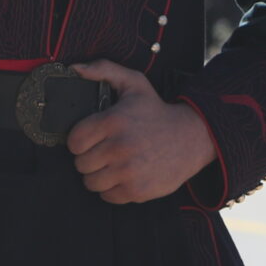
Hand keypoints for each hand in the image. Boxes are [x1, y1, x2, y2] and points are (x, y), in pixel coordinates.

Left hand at [63, 61, 215, 204]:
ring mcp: (128, 171)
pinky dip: (112, 189)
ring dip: (98, 175)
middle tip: (102, 151)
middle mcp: (119, 147)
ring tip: (111, 164)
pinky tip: (123, 175)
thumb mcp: (134, 83)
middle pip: (80, 164)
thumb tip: (75, 69)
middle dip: (88, 157)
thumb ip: (103, 70)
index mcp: (113, 121)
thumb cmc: (157, 111)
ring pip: (90, 182)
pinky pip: (107, 196)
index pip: (74, 142)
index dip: (79, 141)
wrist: (192, 138)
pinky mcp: (137, 190)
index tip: (89, 139)